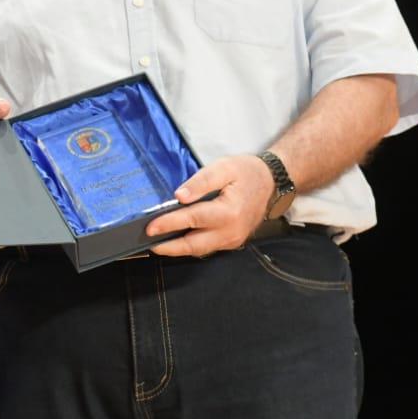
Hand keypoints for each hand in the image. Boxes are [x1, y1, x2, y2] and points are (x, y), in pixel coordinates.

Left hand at [145, 154, 275, 256]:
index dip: (169, 224)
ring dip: (177, 249)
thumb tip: (179, 197)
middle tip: (147, 243)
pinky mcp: (231, 242)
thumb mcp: (223, 168)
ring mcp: (232, 240)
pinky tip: (175, 240)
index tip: (150, 227)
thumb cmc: (246, 172)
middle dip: (169, 246)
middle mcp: (231, 231)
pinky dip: (189, 246)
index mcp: (229, 212)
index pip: (192, 220)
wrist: (270, 183)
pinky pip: (207, 247)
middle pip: (194, 245)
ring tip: (156, 244)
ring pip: (199, 250)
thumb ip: (200, 182)